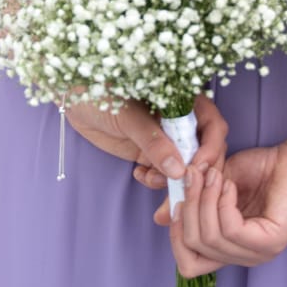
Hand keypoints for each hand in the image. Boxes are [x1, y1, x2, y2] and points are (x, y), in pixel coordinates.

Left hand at [68, 96, 226, 189]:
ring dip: (175, 182)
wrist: (75, 100)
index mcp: (183, 99)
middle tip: (181, 193)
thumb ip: (153, 140)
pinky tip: (139, 175)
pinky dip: (157, 182)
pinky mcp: (152, 154)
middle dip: (195, 175)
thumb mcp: (128, 115)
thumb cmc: (101, 93)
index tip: (195, 168)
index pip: (212, 125)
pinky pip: (165, 174)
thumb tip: (178, 169)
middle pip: (205, 152)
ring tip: (150, 181)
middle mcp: (180, 120)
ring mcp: (167, 139)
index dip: (210, 148)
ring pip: (186, 168)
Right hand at [164, 136, 286, 276]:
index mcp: (230, 248)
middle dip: (187, 208)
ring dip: (204, 200)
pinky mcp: (271, 242)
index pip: (189, 266)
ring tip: (214, 175)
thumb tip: (160, 217)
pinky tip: (230, 184)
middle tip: (193, 176)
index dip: (175, 236)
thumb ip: (191, 200)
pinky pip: (230, 229)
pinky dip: (222, 202)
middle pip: (193, 249)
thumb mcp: (215, 184)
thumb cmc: (263, 169)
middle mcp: (243, 257)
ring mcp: (258, 253)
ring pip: (209, 238)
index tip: (175, 201)